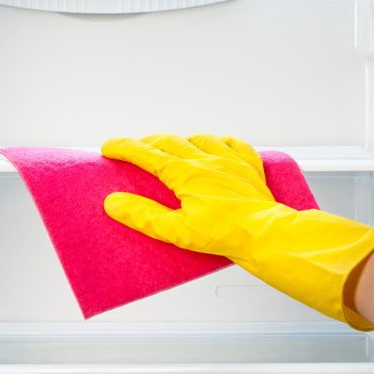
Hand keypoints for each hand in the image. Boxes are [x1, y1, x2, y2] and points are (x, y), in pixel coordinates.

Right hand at [102, 133, 373, 329]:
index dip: (124, 148)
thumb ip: (143, 216)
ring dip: (181, 141)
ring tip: (172, 148)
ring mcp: (230, 159)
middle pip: (169, 141)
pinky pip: (233, 143)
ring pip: (199, 138)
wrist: (265, 234)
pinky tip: (217, 145)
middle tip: (135, 150)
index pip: (146, 153)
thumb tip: (114, 203)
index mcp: (185, 172)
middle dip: (148, 144)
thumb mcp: (177, 231)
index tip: (108, 147)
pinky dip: (219, 142)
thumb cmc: (224, 234)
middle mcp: (206, 158)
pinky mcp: (249, 166)